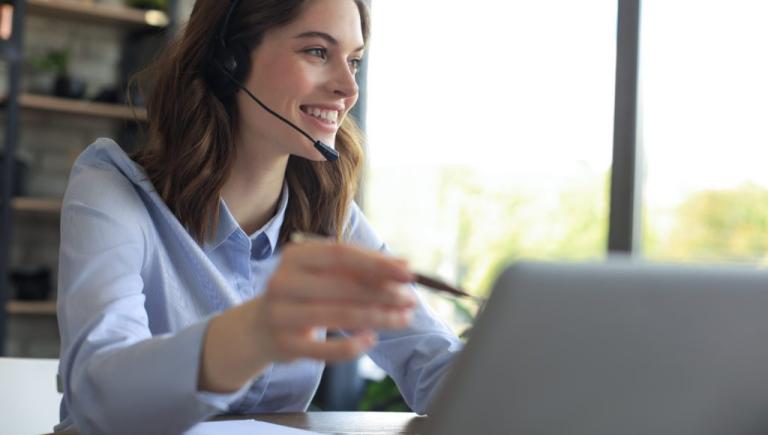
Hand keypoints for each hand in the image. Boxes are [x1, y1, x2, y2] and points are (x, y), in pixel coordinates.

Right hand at [251, 241, 416, 362]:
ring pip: (338, 316)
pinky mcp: (284, 345)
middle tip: (411, 299)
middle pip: (343, 286)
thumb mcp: (322, 274)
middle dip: (383, 293)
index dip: (377, 263)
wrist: (258, 328)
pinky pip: (325, 350)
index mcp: (295, 256)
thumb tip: (404, 268)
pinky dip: (353, 346)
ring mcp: (281, 314)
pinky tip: (372, 340)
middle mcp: (283, 282)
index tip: (409, 271)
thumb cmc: (303, 295)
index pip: (341, 254)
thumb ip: (358, 270)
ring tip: (403, 319)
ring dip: (378, 318)